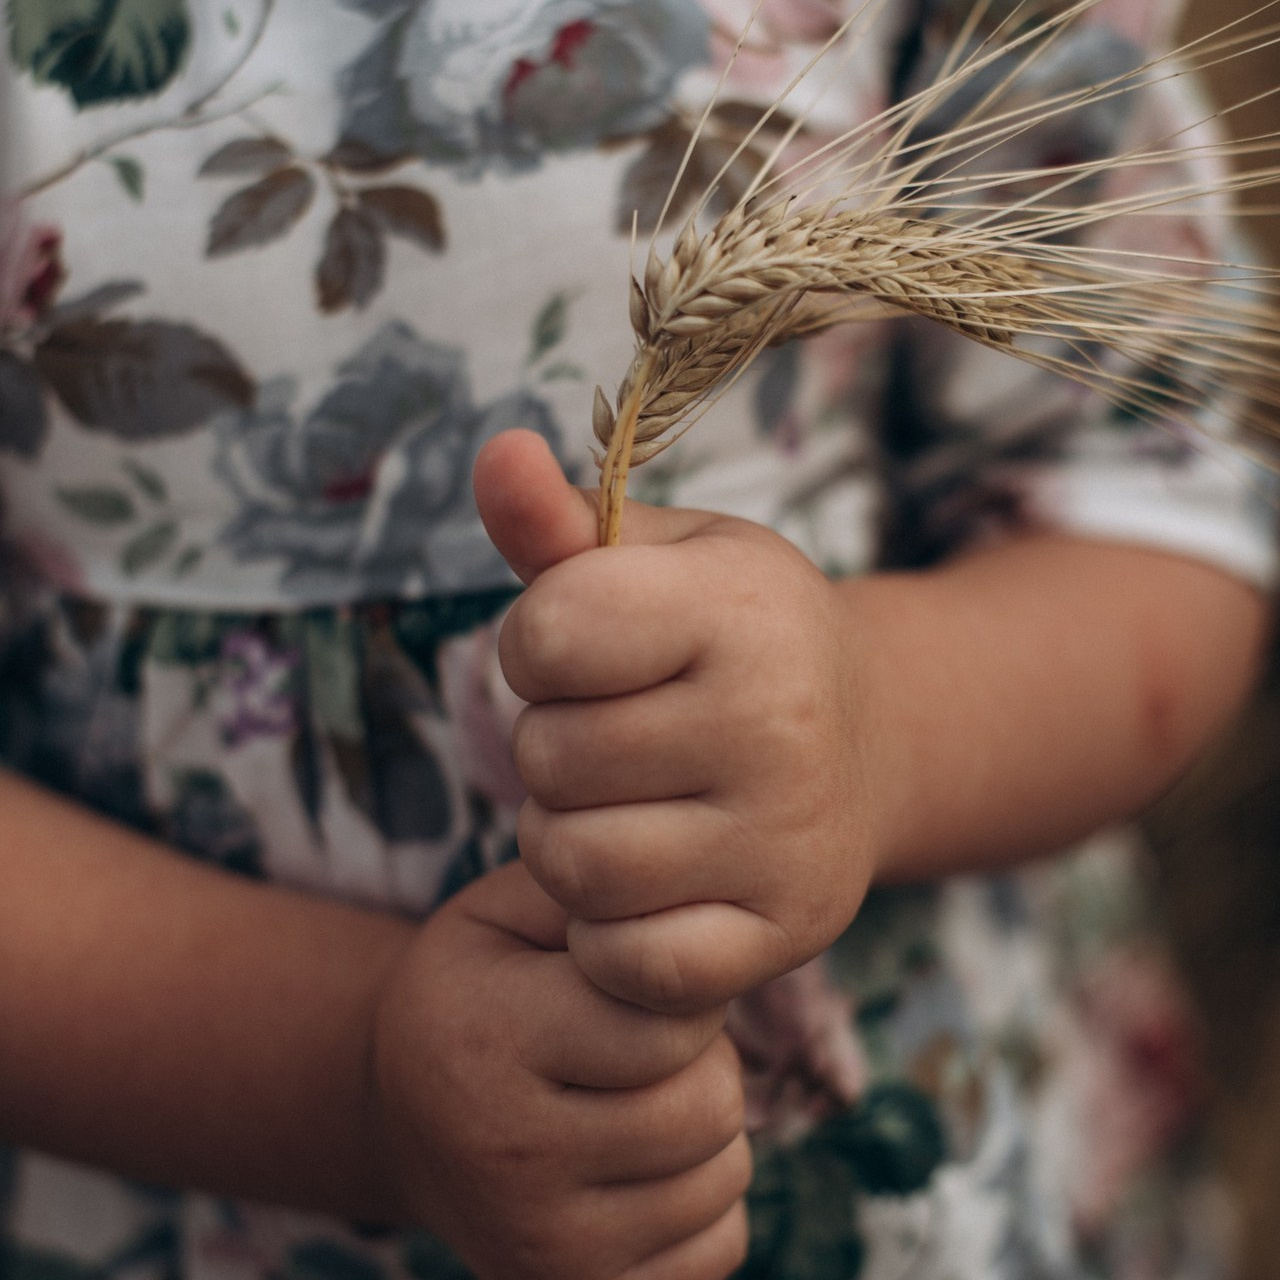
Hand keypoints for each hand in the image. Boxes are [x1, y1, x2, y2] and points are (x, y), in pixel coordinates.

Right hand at [368, 861, 750, 1279]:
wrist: (406, 1116)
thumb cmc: (476, 990)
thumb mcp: (505, 911)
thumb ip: (593, 891)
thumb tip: (688, 905)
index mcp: (493, 1039)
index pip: (668, 1021)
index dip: (682, 989)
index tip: (647, 980)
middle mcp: (513, 1157)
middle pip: (710, 1105)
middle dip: (703, 1058)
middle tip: (648, 1039)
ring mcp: (544, 1248)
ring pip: (723, 1177)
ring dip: (706, 1127)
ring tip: (640, 1096)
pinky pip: (718, 1249)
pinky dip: (702, 1202)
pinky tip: (642, 1163)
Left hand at [474, 430, 878, 1015]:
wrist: (869, 738)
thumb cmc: (736, 639)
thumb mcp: (662, 560)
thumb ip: (560, 522)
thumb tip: (494, 452)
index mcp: (742, 610)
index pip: (550, 633)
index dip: (539, 644)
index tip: (585, 648)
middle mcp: (779, 724)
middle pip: (547, 758)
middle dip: (552, 746)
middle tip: (613, 737)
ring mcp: (788, 840)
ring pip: (573, 864)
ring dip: (569, 838)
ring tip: (624, 806)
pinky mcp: (785, 933)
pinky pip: (627, 965)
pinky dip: (608, 933)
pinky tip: (647, 886)